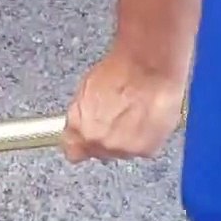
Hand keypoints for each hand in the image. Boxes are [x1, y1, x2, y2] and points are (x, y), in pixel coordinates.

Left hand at [61, 47, 186, 162]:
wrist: (147, 68)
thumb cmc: (118, 72)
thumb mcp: (85, 91)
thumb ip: (80, 115)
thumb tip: (78, 125)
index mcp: (79, 128)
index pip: (72, 152)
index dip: (80, 145)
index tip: (84, 142)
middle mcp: (99, 142)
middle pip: (100, 152)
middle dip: (106, 139)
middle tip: (116, 121)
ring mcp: (123, 148)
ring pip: (122, 152)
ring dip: (126, 139)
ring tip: (134, 116)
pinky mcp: (146, 149)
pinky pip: (142, 149)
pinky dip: (145, 139)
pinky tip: (146, 120)